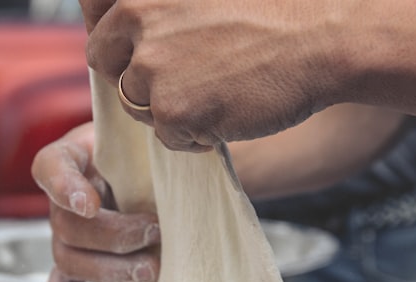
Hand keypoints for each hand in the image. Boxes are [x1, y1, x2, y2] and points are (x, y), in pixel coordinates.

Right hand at [32, 122, 160, 281]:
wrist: (155, 173)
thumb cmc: (149, 149)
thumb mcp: (146, 134)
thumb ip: (150, 138)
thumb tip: (181, 144)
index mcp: (70, 158)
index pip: (52, 168)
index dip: (66, 188)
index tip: (91, 202)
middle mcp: (60, 199)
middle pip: (67, 226)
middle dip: (115, 235)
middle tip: (155, 231)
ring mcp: (64, 234)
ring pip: (69, 260)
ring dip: (111, 270)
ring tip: (152, 269)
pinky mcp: (76, 263)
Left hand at [83, 0, 345, 150]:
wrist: (322, 37)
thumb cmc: (274, 7)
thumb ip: (159, 4)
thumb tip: (118, 17)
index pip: (93, 10)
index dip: (115, 31)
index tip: (140, 42)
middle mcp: (134, 15)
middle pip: (104, 60)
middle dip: (134, 72)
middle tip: (183, 74)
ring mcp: (150, 64)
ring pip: (134, 102)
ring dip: (167, 105)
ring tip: (216, 89)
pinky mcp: (171, 108)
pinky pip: (165, 134)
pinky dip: (193, 133)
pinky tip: (227, 111)